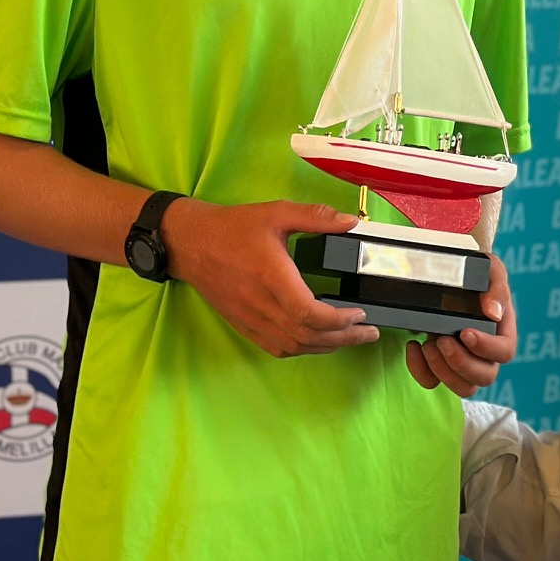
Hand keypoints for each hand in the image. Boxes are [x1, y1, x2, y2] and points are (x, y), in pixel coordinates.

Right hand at [164, 199, 377, 357]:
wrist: (191, 243)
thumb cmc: (233, 227)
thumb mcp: (276, 212)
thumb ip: (314, 217)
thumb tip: (349, 222)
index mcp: (271, 276)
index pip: (308, 313)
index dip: (338, 320)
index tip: (359, 313)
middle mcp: (261, 304)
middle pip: (307, 336)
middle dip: (343, 338)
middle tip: (368, 333)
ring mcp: (251, 318)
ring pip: (293, 346)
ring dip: (325, 346)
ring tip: (350, 337)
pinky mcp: (244, 325)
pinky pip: (276, 348)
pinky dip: (302, 349)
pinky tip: (317, 341)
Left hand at [406, 253, 516, 397]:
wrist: (452, 274)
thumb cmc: (478, 274)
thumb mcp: (491, 271)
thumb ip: (496, 288)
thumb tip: (494, 312)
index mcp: (502, 332)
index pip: (505, 352)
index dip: (487, 348)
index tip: (465, 332)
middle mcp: (487, 354)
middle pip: (484, 377)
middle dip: (460, 362)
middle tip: (442, 339)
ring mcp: (464, 364)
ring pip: (463, 387)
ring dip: (442, 371)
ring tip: (428, 344)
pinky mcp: (441, 367)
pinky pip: (433, 382)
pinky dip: (420, 370)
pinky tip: (414, 346)